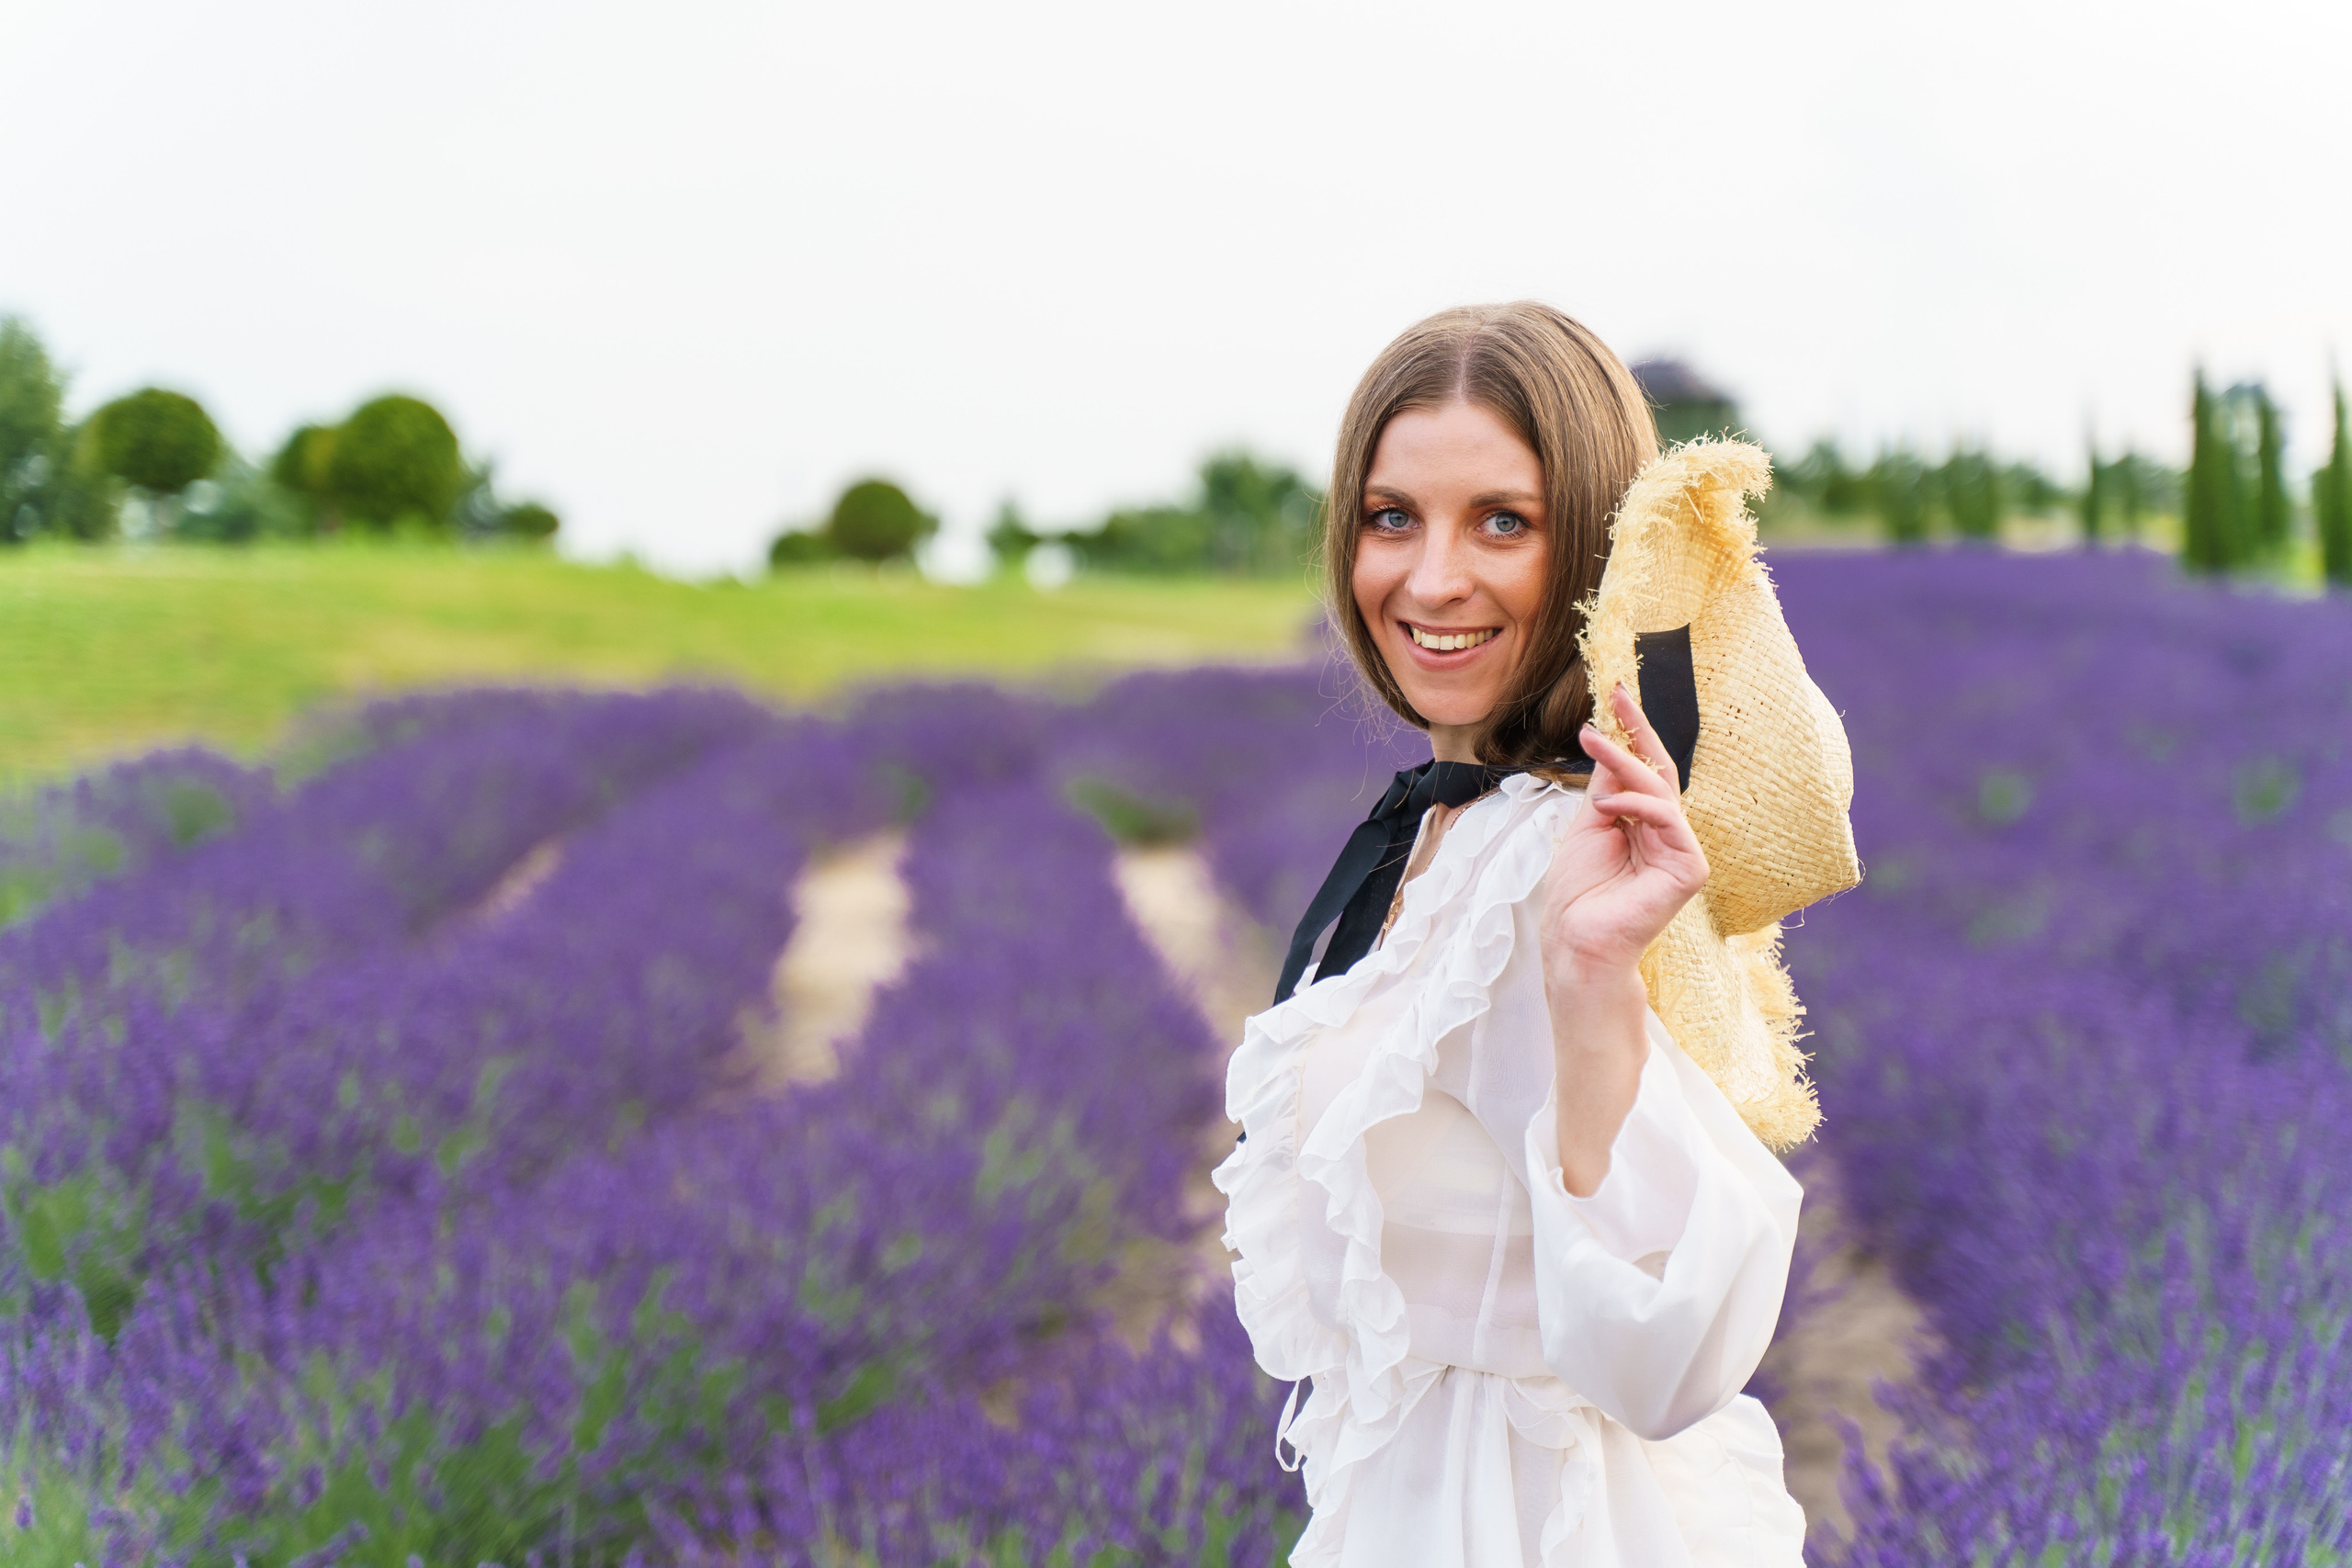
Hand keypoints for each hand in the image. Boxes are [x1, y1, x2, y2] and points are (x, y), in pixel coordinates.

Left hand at [1541, 683, 1710, 983]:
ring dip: (1624, 762)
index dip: (1633, 733)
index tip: (1617, 694)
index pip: (1644, 771)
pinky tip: (1608, 807)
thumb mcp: (1587, 825)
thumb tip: (1609, 742)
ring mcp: (1681, 849)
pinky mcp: (1690, 867)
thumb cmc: (1578, 893)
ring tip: (1591, 741)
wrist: (1577, 940)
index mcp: (1643, 824)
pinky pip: (1668, 821)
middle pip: (1659, 772)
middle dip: (1637, 732)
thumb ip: (1605, 788)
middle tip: (1615, 697)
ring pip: (1659, 790)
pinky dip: (1637, 807)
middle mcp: (1666, 833)